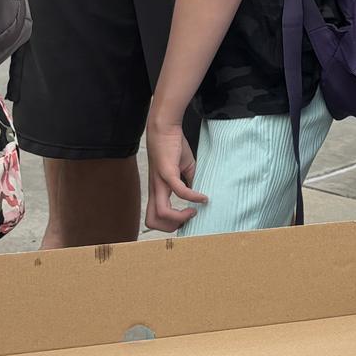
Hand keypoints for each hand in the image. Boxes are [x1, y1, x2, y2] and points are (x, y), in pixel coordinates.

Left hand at [144, 116, 206, 230]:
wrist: (165, 128)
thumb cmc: (172, 146)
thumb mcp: (183, 169)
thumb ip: (189, 182)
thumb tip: (198, 194)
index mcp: (157, 190)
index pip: (154, 217)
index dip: (170, 223)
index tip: (188, 214)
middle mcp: (155, 189)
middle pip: (152, 221)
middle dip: (171, 227)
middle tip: (187, 219)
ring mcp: (159, 182)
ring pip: (160, 213)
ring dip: (179, 217)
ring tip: (193, 211)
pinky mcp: (167, 173)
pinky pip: (180, 192)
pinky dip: (193, 197)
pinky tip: (203, 197)